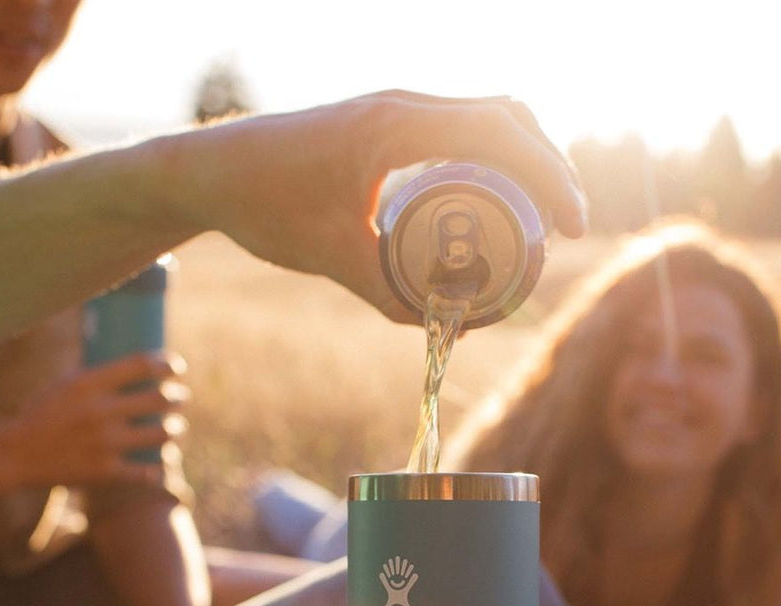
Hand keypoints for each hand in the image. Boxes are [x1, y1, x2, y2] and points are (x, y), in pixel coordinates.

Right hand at [0, 351, 188, 491]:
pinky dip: (159, 468)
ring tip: (175, 428)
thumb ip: (101, 377)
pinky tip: (161, 464)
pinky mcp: (105, 471)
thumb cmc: (44, 414)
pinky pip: (148, 471)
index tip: (177, 368)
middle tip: (182, 398)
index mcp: (88, 384)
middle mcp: (100, 411)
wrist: (16, 454)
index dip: (167, 364)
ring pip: (162, 434)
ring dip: (175, 430)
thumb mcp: (66, 385)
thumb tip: (143, 366)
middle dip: (179, 397)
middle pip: (160, 399)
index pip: (142, 365)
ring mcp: (104, 443)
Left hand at [184, 91, 587, 321]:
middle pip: (509, 117)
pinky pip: (458, 129)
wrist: (209, 169)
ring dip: (523, 160)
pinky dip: (490, 160)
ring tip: (539, 219)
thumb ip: (389, 294)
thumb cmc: (261, 203)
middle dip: (549, 170)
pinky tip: (492, 203)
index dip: (549, 177)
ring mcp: (394, 108)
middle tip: (564, 228)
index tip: (572, 227)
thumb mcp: (330, 256)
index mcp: (393, 123)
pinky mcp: (385, 123)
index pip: (500, 132)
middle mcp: (401, 103)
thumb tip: (446, 326)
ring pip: (486, 117)